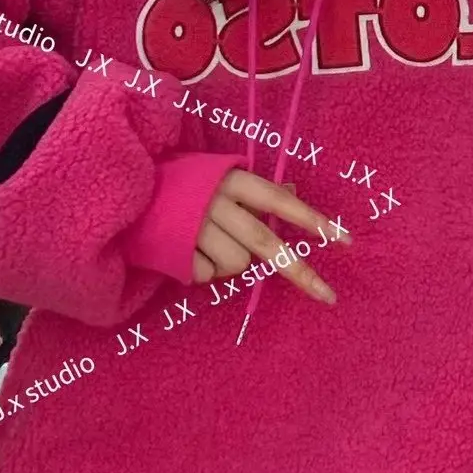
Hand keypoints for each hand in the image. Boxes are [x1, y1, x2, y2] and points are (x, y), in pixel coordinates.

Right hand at [192, 169, 348, 303]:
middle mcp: (216, 204)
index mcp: (231, 180)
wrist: (127, 194)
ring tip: (209, 244)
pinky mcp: (178, 253)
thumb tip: (296, 193)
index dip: (312, 220)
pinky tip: (190, 251)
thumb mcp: (219, 176)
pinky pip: (209, 274)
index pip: (279, 201)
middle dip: (299, 271)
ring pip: (237, 265)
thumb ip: (255, 190)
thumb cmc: (183, 184)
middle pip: (265, 243)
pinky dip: (205, 269)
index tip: (344, 240)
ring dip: (231, 263)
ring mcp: (196, 229)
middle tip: (328, 295)